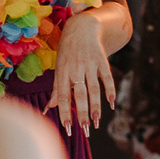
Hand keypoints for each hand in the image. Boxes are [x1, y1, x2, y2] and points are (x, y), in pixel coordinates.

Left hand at [48, 14, 116, 135]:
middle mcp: (75, 69)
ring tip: (96, 122)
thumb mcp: (59, 68)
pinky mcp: (101, 60)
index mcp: (63, 72)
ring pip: (93, 88)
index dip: (65, 113)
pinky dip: (110, 90)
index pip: (63, 96)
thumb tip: (47, 109)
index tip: (68, 129)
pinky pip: (107, 77)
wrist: (81, 27)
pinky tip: (111, 104)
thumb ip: (57, 90)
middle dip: (82, 113)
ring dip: (96, 106)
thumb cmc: (67, 52)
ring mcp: (89, 64)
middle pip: (79, 94)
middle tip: (84, 131)